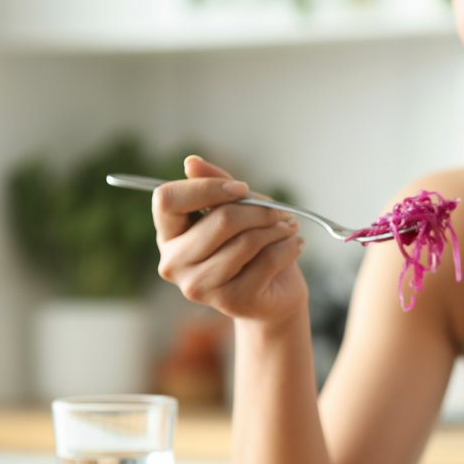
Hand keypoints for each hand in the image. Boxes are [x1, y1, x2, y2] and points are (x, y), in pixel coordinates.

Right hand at [153, 155, 307, 323]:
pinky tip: (296, 245)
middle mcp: (174, 263)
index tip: (242, 189)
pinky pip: (268, 260)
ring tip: (289, 227)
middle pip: (219, 220)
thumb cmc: (251, 250)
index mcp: (168, 235)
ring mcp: (200, 286)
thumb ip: (215, 187)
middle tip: (280, 211)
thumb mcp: (234, 212)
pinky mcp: (231, 301)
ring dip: (276, 228)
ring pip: (246, 241)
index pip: (168, 199)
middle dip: (259, 210)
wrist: (272, 296)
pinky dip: (288, 247)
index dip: (207, 187)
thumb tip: (191, 162)